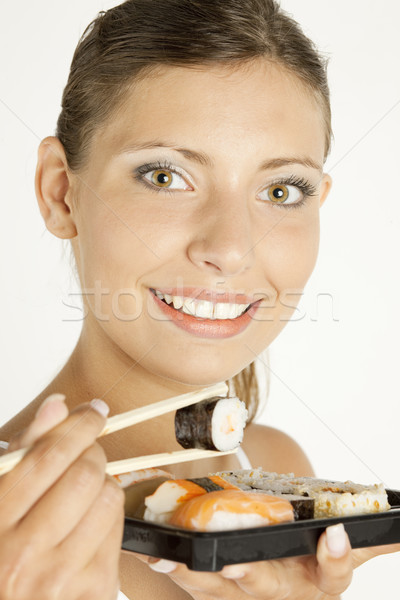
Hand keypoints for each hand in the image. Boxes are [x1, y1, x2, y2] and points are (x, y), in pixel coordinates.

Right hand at [0, 394, 124, 599]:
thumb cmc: (8, 545)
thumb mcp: (2, 493)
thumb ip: (28, 449)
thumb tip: (58, 404)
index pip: (47, 457)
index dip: (78, 426)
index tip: (94, 412)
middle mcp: (22, 556)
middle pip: (84, 474)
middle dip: (93, 453)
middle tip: (87, 453)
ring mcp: (59, 578)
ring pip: (108, 497)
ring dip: (103, 483)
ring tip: (83, 494)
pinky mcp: (93, 589)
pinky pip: (119, 526)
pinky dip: (109, 514)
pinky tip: (89, 523)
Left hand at [142, 523, 399, 598]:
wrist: (278, 581)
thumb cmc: (308, 562)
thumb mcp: (339, 555)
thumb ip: (365, 541)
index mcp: (316, 580)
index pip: (332, 573)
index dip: (334, 556)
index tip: (332, 534)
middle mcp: (279, 592)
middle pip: (264, 587)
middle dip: (249, 575)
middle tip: (235, 563)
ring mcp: (240, 594)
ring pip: (217, 588)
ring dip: (194, 573)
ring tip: (173, 556)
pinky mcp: (210, 589)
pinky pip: (188, 579)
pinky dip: (169, 564)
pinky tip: (152, 550)